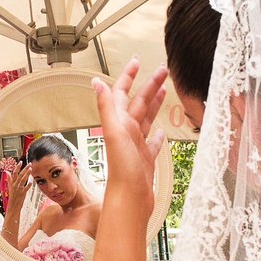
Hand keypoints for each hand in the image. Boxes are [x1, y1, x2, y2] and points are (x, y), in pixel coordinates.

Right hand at [5, 160, 34, 210]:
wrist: (13, 206)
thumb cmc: (12, 196)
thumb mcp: (10, 187)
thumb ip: (9, 180)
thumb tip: (7, 172)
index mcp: (12, 183)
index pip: (14, 173)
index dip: (17, 167)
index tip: (20, 162)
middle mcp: (15, 185)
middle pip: (20, 175)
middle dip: (25, 169)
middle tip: (29, 164)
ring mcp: (18, 190)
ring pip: (22, 180)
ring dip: (26, 174)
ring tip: (31, 169)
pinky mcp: (22, 194)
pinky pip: (25, 189)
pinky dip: (28, 185)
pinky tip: (31, 182)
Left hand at [93, 57, 167, 209]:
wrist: (130, 200)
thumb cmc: (122, 169)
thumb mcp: (114, 133)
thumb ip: (106, 107)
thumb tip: (95, 81)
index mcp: (119, 123)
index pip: (123, 93)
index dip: (129, 76)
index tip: (137, 61)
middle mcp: (126, 133)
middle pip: (139, 103)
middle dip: (149, 85)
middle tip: (164, 70)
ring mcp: (136, 146)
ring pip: (146, 120)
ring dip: (154, 105)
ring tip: (165, 91)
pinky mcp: (146, 160)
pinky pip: (152, 144)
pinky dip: (157, 136)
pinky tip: (163, 132)